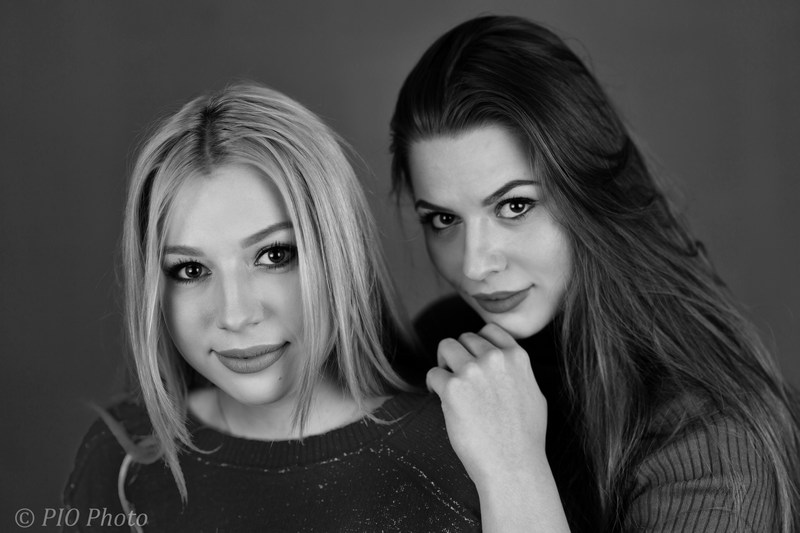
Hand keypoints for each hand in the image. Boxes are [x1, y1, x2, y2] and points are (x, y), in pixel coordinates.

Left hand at [426, 323, 547, 485]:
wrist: (513, 466)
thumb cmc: (525, 438)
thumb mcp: (534, 394)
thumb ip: (518, 372)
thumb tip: (505, 360)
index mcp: (517, 357)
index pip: (489, 330)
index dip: (477, 344)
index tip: (473, 359)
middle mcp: (495, 358)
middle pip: (464, 338)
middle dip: (459, 355)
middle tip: (457, 376)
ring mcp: (473, 371)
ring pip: (445, 346)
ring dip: (443, 363)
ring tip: (446, 384)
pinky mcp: (452, 388)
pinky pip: (433, 374)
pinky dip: (433, 385)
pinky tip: (439, 398)